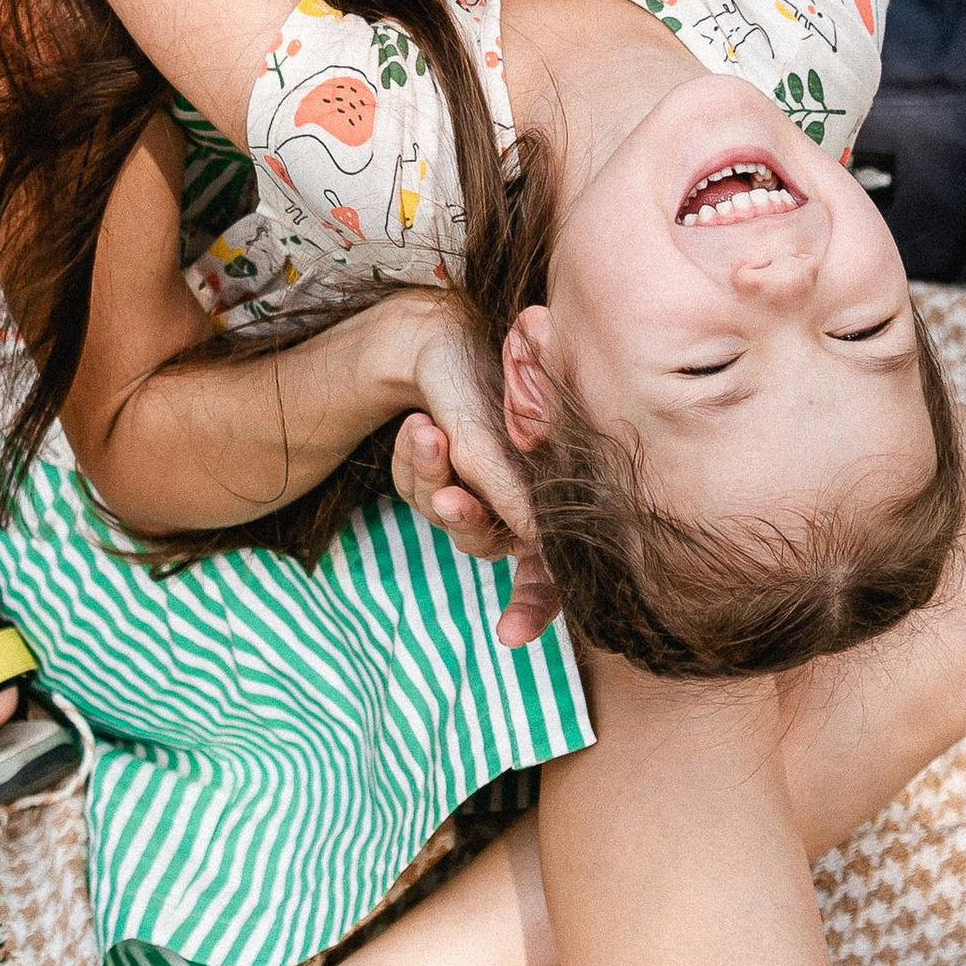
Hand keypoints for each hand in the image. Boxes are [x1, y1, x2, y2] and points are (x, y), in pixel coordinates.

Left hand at [390, 309, 562, 647]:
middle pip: (487, 544)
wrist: (431, 331)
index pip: (554, 564)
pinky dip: (410, 463)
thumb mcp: (493, 423)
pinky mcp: (444, 479)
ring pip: (446, 520)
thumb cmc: (479, 367)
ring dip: (428, 477)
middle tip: (445, 495)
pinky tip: (415, 426)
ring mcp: (482, 488)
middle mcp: (523, 495)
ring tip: (422, 428)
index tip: (509, 634)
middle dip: (461, 518)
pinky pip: (416, 494)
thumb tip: (534, 539)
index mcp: (555, 483)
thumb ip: (512, 483)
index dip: (536, 603)